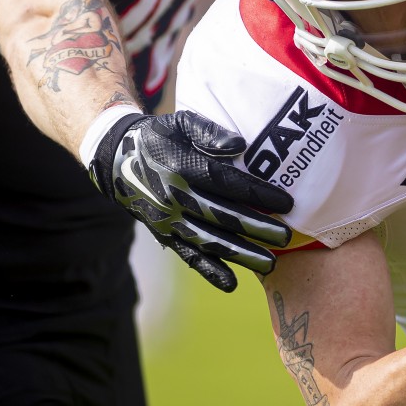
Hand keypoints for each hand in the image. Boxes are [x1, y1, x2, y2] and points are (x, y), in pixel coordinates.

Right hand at [89, 110, 294, 291]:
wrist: (117, 160)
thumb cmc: (159, 136)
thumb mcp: (180, 122)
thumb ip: (208, 131)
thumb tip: (239, 145)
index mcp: (181, 167)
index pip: (226, 183)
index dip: (257, 194)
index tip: (287, 203)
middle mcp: (175, 197)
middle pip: (222, 216)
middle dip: (257, 228)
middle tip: (288, 238)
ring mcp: (169, 220)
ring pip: (209, 241)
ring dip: (240, 254)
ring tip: (271, 264)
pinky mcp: (164, 235)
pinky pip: (188, 255)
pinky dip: (209, 270)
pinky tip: (231, 283)